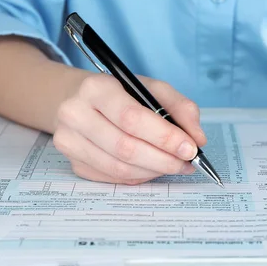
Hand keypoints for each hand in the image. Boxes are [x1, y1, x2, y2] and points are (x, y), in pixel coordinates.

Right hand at [53, 74, 205, 183]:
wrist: (76, 98)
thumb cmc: (120, 92)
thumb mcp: (151, 88)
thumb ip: (179, 107)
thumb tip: (198, 138)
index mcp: (96, 88)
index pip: (132, 118)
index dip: (164, 137)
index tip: (190, 148)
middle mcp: (75, 114)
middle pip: (125, 147)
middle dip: (164, 159)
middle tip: (188, 162)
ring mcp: (69, 141)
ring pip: (119, 168)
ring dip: (154, 171)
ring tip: (175, 166)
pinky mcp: (72, 162)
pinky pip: (112, 177)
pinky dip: (139, 177)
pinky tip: (153, 168)